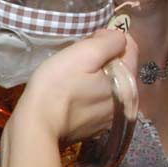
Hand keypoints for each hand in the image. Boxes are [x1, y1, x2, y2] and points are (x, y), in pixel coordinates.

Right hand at [10, 29, 137, 143]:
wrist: (36, 126)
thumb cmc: (58, 86)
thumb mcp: (84, 54)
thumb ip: (110, 41)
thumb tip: (117, 38)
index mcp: (128, 85)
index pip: (130, 47)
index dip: (107, 38)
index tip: (86, 41)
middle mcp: (126, 104)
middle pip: (120, 67)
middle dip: (103, 58)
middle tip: (76, 59)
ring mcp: (111, 119)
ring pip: (110, 85)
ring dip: (97, 77)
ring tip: (73, 77)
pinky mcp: (95, 128)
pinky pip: (98, 102)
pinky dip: (89, 94)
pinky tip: (71, 95)